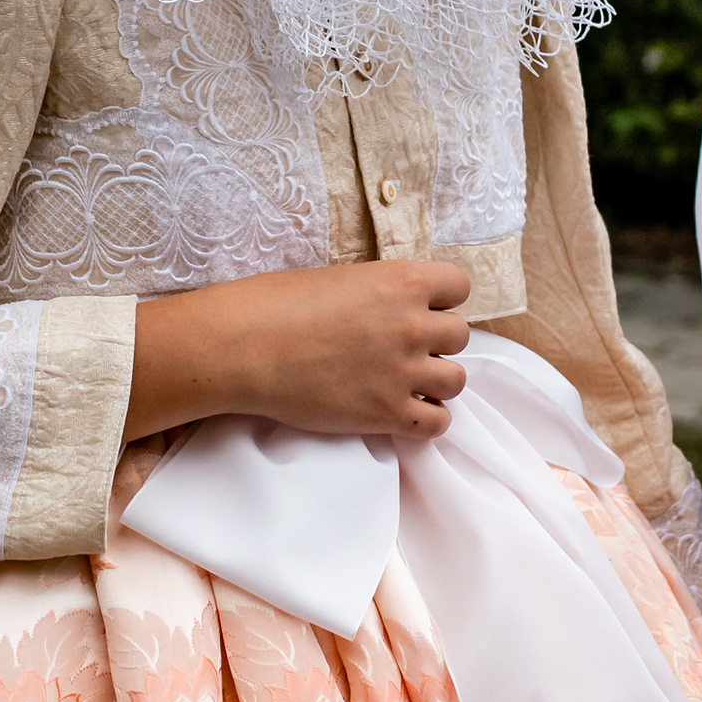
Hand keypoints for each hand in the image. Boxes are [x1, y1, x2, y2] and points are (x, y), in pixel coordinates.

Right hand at [125, 259, 472, 442]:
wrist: (241, 348)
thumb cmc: (274, 304)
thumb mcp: (338, 278)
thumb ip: (379, 292)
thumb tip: (392, 308)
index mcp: (400, 280)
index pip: (460, 286)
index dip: (441, 298)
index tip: (420, 308)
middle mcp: (411, 324)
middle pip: (460, 335)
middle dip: (435, 341)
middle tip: (401, 348)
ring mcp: (403, 371)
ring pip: (457, 380)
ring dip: (435, 381)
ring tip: (403, 381)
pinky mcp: (387, 413)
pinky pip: (438, 423)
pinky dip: (425, 420)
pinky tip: (400, 411)